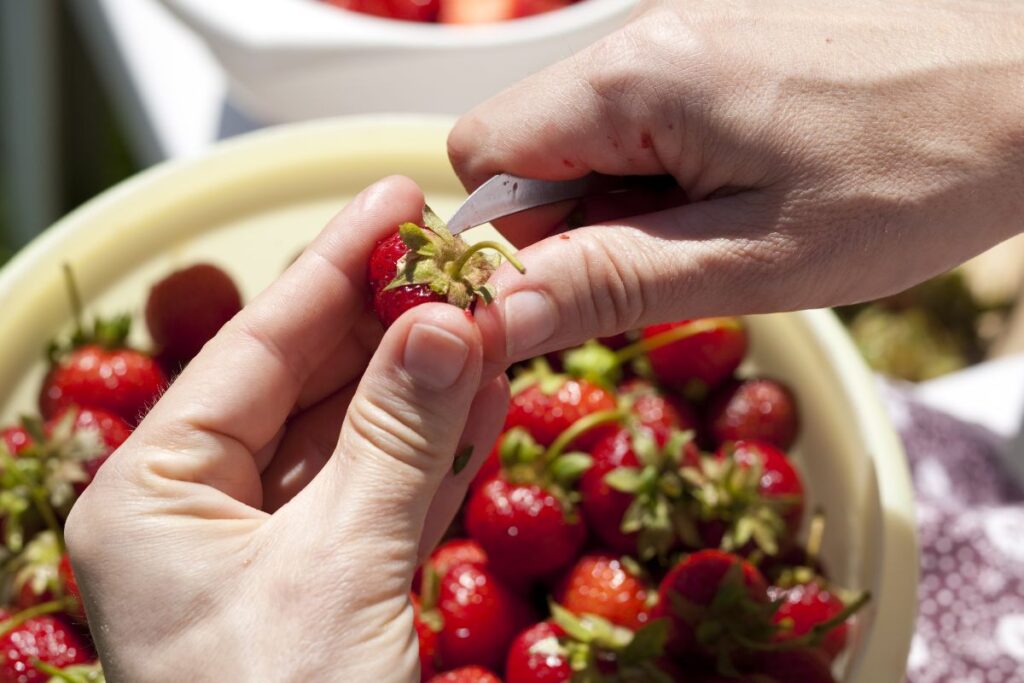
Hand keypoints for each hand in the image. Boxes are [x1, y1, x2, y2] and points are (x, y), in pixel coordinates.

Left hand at [63, 177, 508, 681]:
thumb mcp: (334, 570)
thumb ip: (393, 440)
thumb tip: (442, 324)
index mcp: (153, 495)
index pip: (255, 349)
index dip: (331, 269)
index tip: (394, 202)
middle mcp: (206, 511)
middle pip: (313, 384)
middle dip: (391, 321)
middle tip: (457, 254)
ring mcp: (277, 547)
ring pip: (364, 436)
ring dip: (430, 378)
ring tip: (489, 311)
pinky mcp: (337, 583)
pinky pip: (392, 493)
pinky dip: (442, 446)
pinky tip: (485, 391)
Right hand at [449, 0, 1023, 365]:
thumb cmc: (913, 174)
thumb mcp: (752, 260)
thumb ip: (610, 283)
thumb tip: (498, 314)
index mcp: (634, 78)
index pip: (483, 157)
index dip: (510, 239)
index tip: (580, 284)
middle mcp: (642, 37)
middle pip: (532, 146)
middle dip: (578, 224)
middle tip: (676, 260)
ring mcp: (682, 33)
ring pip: (589, 138)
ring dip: (630, 203)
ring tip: (727, 223)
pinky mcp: (718, 44)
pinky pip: (644, 119)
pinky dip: (668, 173)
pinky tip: (743, 188)